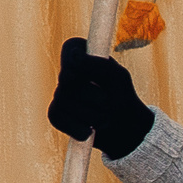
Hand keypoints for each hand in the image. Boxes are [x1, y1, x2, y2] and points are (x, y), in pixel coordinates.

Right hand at [47, 36, 154, 159]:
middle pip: (68, 80)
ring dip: (92, 116)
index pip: (70, 50)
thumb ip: (100, 65)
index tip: (91, 77)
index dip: (80, 66)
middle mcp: (67, 71)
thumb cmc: (123, 99)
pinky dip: (77, 128)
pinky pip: (57, 117)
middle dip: (96, 98)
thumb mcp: (119, 79)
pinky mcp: (56, 113)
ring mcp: (59, 93)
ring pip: (63, 101)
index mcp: (81, 54)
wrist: (126, 131)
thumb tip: (74, 55)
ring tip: (105, 118)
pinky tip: (90, 131)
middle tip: (110, 103)